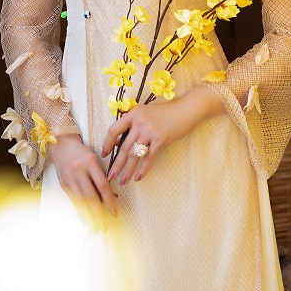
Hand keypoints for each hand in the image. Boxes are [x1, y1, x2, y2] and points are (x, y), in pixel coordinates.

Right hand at [48, 134, 116, 232]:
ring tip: (96, 228)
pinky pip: (73, 200)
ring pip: (81, 200)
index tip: (115, 213)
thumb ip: (102, 175)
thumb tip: (112, 196)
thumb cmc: (82, 152)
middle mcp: (79, 171)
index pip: (102, 185)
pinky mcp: (63, 183)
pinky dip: (80, 211)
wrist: (61, 144)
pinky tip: (85, 220)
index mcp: (90, 162)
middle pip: (90, 196)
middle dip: (99, 213)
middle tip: (105, 226)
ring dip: (89, 216)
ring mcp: (69, 178)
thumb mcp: (95, 159)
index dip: (109, 200)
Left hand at [102, 85, 225, 184]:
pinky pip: (149, 157)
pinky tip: (138, 178)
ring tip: (123, 181)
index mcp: (133, 114)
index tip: (104, 154)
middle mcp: (140, 122)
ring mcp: (150, 130)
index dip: (107, 143)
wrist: (186, 109)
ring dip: (128, 170)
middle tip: (110, 176)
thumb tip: (118, 143)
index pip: (114, 130)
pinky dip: (144, 169)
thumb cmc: (164, 113)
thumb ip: (131, 126)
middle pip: (124, 147)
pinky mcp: (161, 139)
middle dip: (116, 164)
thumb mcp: (145, 114)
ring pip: (135, 154)